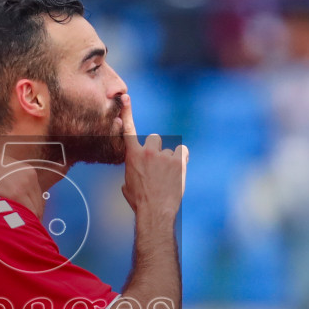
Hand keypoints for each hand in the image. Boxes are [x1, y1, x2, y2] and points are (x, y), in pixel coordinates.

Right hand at [120, 94, 188, 224]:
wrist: (155, 211)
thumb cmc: (139, 202)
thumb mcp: (127, 186)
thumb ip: (130, 174)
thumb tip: (129, 179)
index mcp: (132, 155)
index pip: (128, 129)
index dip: (126, 112)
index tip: (125, 97)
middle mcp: (148, 151)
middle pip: (155, 138)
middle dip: (157, 149)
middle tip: (158, 165)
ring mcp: (164, 155)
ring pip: (170, 149)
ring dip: (170, 159)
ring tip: (168, 177)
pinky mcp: (178, 161)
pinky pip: (183, 152)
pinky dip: (183, 159)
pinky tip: (179, 171)